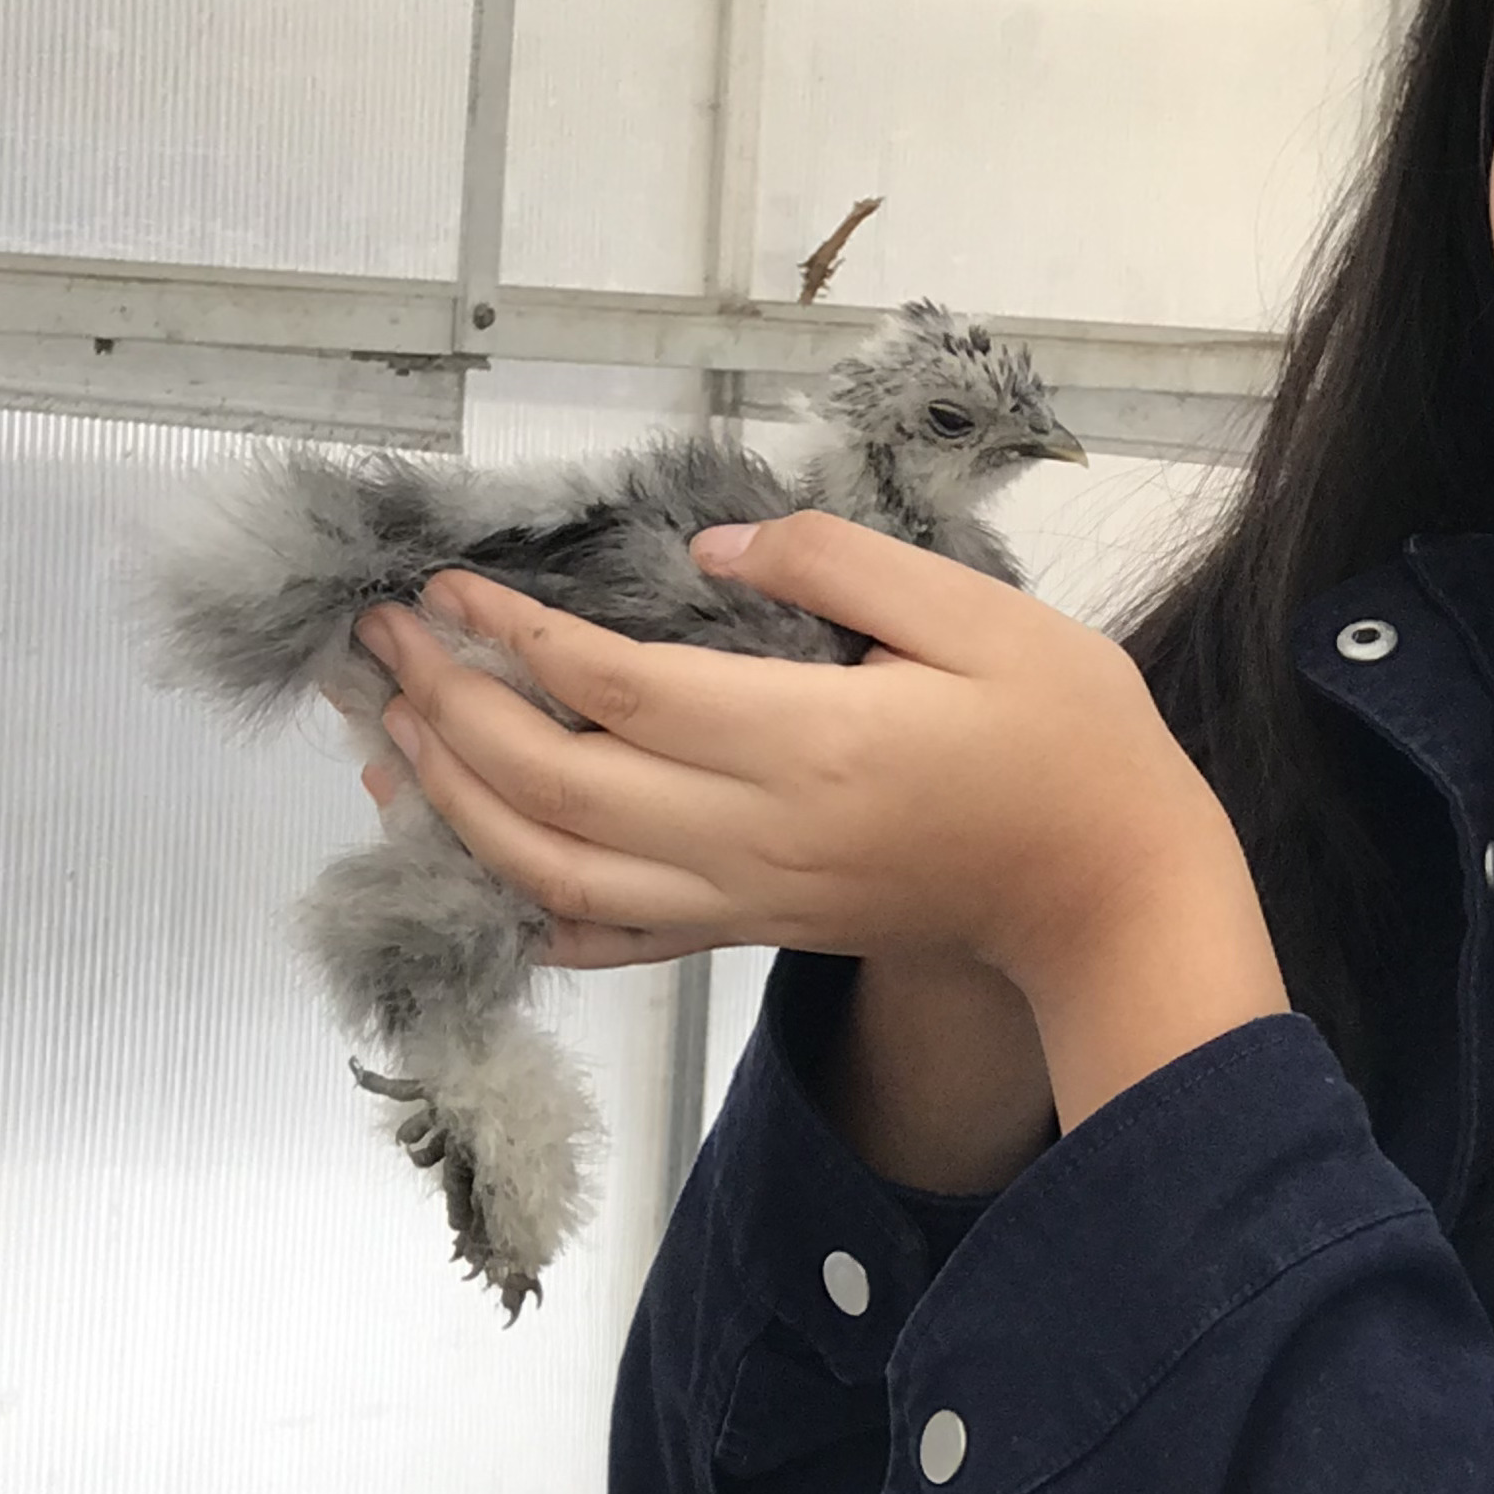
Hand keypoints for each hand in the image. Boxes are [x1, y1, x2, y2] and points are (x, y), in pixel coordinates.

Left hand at [351, 516, 1289, 1129]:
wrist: (1111, 893)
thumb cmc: (1069, 744)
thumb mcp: (981, 617)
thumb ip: (840, 568)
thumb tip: (711, 553)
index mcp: (808, 744)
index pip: (614, 689)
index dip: (512, 637)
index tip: (444, 586)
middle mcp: (755, 835)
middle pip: (553, 785)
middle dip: (448, 711)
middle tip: (382, 641)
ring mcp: (746, 895)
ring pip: (555, 873)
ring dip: (455, 808)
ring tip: (392, 736)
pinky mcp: (752, 929)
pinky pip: (610, 940)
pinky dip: (522, 905)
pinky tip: (470, 858)